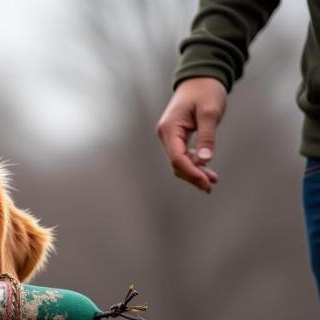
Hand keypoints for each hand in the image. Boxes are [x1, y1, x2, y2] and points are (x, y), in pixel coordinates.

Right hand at [156, 77, 227, 192]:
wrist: (201, 75)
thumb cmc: (206, 89)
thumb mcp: (210, 111)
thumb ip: (207, 136)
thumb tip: (205, 159)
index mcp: (169, 128)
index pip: (177, 158)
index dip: (191, 172)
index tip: (206, 181)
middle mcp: (166, 134)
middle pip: (177, 164)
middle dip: (193, 176)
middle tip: (210, 186)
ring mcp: (170, 137)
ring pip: (179, 162)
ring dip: (194, 172)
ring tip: (212, 180)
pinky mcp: (176, 137)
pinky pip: (183, 155)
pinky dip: (195, 164)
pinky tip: (207, 170)